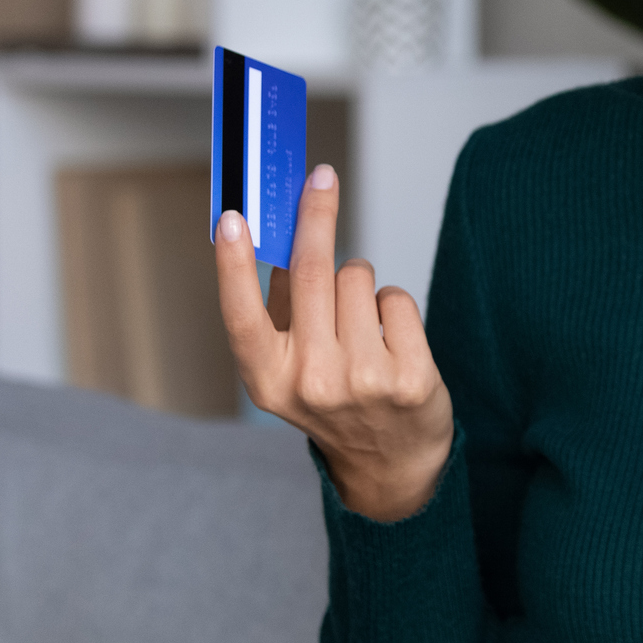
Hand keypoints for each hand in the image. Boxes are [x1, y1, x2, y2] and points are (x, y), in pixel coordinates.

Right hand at [214, 164, 453, 521]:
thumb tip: (276, 233)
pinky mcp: (410, 377)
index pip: (242, 315)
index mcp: (267, 380)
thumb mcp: (291, 366)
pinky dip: (392, 305)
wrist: (390, 463)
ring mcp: (362, 381)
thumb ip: (280, 306)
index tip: (232, 217)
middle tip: (321, 179)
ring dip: (359, 281)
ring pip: (358, 278)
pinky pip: (395, 298)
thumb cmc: (335, 399)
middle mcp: (310, 382)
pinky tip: (389, 337)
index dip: (232, 264)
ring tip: (360, 321)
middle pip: (311, 272)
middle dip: (317, 215)